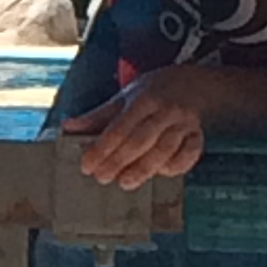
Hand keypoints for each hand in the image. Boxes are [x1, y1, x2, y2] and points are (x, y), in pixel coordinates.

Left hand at [62, 67, 207, 188]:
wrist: (194, 83)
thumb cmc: (154, 93)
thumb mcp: (125, 97)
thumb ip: (99, 116)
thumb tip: (68, 128)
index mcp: (144, 99)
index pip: (120, 127)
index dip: (102, 148)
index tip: (87, 165)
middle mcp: (166, 111)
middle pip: (142, 140)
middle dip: (120, 161)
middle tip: (102, 178)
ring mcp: (185, 124)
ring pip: (165, 149)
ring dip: (145, 168)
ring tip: (126, 183)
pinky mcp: (198, 135)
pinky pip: (190, 153)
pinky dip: (177, 165)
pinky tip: (161, 174)